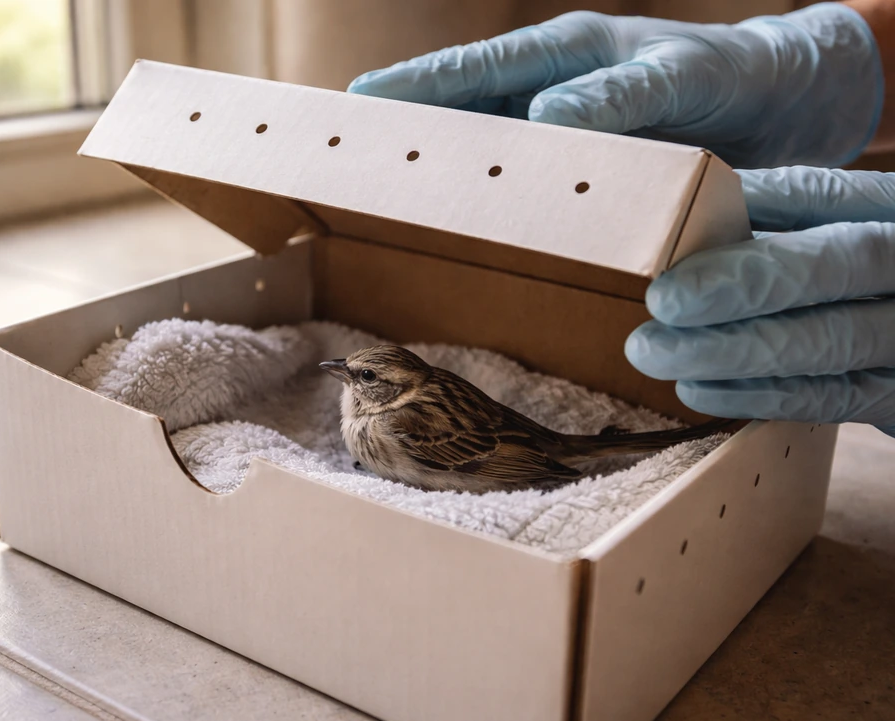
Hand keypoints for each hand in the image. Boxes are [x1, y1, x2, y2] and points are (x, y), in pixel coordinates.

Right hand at [348, 3, 881, 168]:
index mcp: (567, 55)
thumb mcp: (689, 74)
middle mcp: (554, 95)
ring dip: (449, 182)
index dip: (416, 87)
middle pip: (464, 114)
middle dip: (411, 135)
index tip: (360, 103)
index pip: (475, 69)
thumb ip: (623, 93)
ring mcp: (565, 141)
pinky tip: (479, 241)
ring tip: (397, 208)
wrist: (790, 110)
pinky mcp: (585, 182)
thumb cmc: (739, 76)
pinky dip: (501, 215)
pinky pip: (530, 198)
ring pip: (489, 160)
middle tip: (354, 161)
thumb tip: (547, 118)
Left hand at [624, 166, 894, 437]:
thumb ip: (760, 219)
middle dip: (740, 287)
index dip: (744, 219)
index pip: (818, 196)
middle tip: (661, 304)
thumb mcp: (818, 226)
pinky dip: (761, 396)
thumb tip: (671, 221)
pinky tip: (698, 390)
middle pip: (835, 266)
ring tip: (659, 354)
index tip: (679, 248)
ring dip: (735, 351)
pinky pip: (835, 398)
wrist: (893, 323)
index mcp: (889, 204)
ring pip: (831, 341)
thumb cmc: (834, 269)